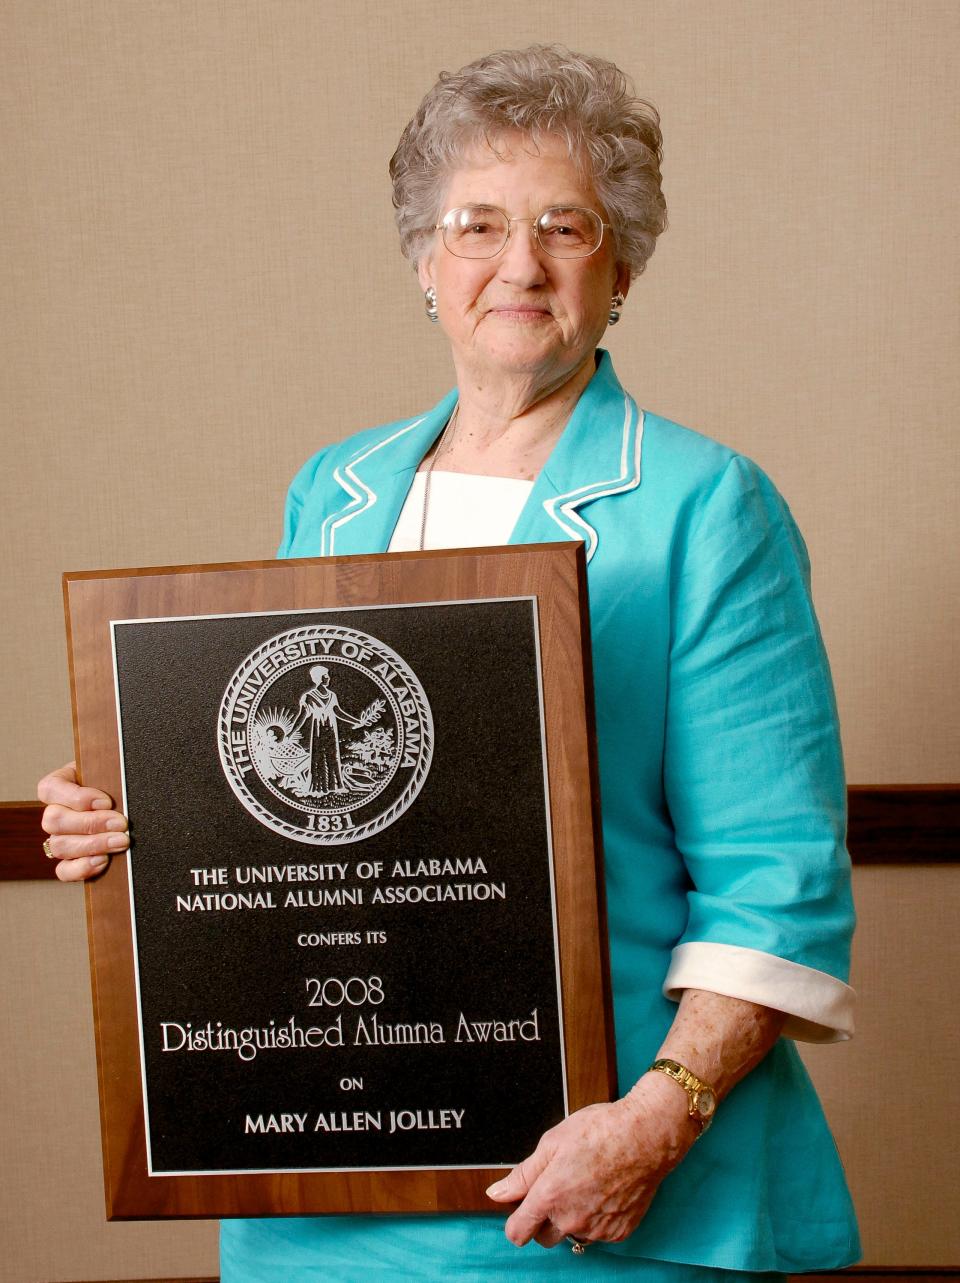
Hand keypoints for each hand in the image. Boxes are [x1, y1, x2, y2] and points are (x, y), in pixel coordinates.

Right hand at [38, 762, 128, 881]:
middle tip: (121, 824)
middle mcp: (56, 812)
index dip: (77, 797)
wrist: (130, 805)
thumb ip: (110, 777)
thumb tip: (118, 791)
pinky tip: (104, 861)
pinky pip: (64, 870)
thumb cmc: (119, 784)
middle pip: (54, 820)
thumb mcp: (112, 774)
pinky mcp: (70, 860)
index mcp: (61, 785)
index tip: (107, 801)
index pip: (50, 789)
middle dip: (91, 823)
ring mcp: (60, 838)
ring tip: (120, 841)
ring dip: (92, 845)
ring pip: (58, 846)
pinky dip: (82, 868)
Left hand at [485, 1072, 695, 1248]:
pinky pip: (598, 1234)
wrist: (645, 1136)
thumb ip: (523, 1173)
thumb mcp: (552, 1142)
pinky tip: (604, 1192)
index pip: (518, 1232)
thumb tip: (497, 1193)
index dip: (515, 1222)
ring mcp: (597, 1229)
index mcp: (550, 1196)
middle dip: (544, 1219)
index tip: (520, 1211)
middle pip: (544, 1237)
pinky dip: (597, 1219)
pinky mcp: (618, 1232)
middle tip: (558, 1188)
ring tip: (585, 1184)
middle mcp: (572, 1219)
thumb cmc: (601, 1131)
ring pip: (573, 1235)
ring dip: (572, 1219)